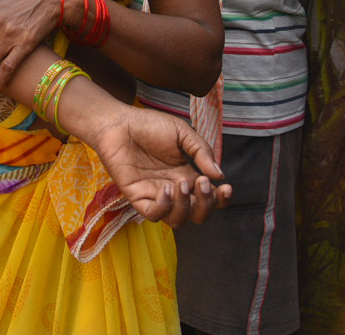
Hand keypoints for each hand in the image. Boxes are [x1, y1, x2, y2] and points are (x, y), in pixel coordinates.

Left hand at [84, 104, 230, 227]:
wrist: (118, 122)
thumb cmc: (148, 125)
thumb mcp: (182, 133)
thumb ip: (201, 151)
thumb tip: (219, 175)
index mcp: (186, 175)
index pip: (209, 198)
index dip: (221, 199)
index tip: (226, 187)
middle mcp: (173, 189)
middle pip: (197, 214)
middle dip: (205, 204)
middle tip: (201, 182)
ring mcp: (154, 194)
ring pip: (177, 220)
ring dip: (184, 207)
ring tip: (180, 183)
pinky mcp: (136, 196)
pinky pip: (153, 214)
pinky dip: (163, 207)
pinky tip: (165, 188)